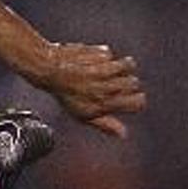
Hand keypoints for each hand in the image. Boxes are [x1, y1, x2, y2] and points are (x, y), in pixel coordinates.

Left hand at [31, 43, 146, 138]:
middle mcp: (106, 87)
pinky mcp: (100, 54)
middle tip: (113, 81)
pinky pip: (111, 54)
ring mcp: (104, 69)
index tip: (129, 97)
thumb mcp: (82, 115)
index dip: (136, 99)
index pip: (138, 102)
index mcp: (104, 103)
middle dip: (127, 82)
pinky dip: (104, 56)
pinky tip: (92, 61)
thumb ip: (105, 124)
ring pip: (129, 65)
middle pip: (135, 83)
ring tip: (106, 69)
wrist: (49, 70)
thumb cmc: (65, 93)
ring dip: (120, 66)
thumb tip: (123, 134)